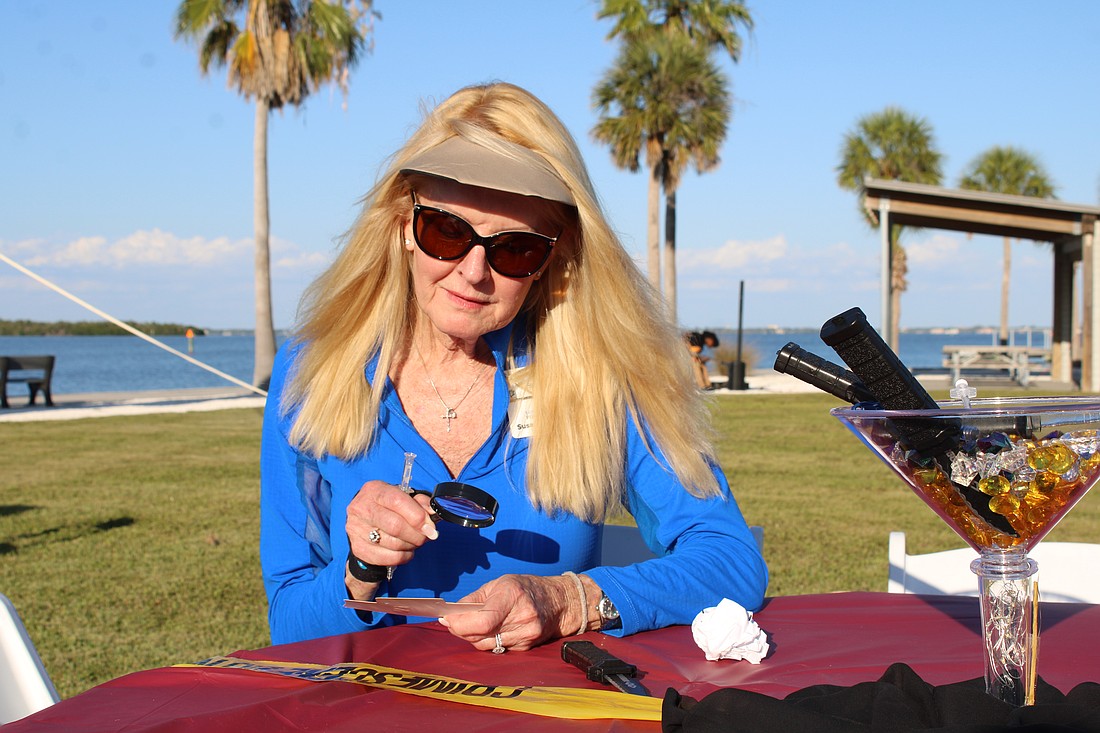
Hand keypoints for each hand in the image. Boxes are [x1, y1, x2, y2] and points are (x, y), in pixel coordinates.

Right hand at [345, 479, 436, 575]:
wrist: (365, 522)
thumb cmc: (388, 507)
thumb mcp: (403, 497)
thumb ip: (420, 502)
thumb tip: (433, 514)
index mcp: (374, 490)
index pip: (397, 501)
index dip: (417, 516)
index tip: (430, 526)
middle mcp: (361, 508)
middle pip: (395, 526)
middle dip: (417, 534)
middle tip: (426, 536)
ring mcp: (356, 529)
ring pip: (393, 544)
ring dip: (411, 545)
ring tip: (415, 541)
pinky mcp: (358, 548)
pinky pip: (388, 558)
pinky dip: (403, 557)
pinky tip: (406, 550)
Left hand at [439, 574, 580, 651]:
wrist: (560, 602)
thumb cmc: (527, 588)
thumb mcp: (500, 583)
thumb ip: (474, 599)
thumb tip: (451, 614)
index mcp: (512, 597)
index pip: (482, 621)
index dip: (460, 624)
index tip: (447, 619)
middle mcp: (521, 618)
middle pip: (480, 636)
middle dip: (461, 630)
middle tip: (452, 621)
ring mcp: (525, 636)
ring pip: (485, 645)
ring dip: (473, 637)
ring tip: (471, 624)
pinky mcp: (525, 648)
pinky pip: (496, 648)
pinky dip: (488, 640)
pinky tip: (490, 629)